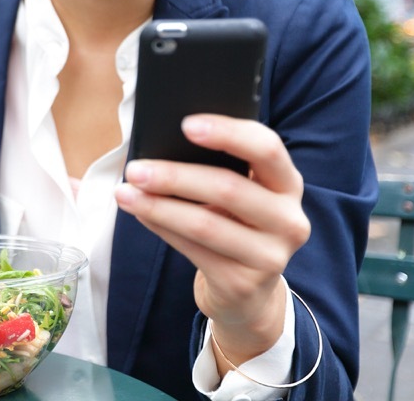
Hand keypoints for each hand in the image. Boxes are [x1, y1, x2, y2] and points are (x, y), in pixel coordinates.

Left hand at [114, 114, 309, 367]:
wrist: (248, 288)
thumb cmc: (234, 222)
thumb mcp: (239, 193)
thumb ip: (216, 166)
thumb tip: (157, 145)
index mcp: (288, 183)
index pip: (266, 147)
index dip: (227, 133)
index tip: (185, 124)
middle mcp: (289, 219)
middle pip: (229, 188)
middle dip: (175, 176)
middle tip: (135, 169)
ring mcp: (270, 256)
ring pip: (205, 224)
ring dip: (158, 206)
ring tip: (124, 193)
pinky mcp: (243, 284)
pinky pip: (193, 249)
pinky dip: (161, 227)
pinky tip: (139, 213)